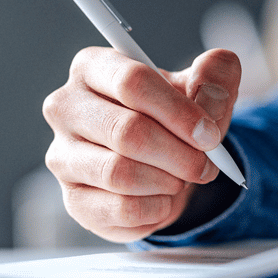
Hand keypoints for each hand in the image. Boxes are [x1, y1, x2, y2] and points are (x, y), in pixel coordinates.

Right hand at [42, 47, 241, 241]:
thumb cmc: (179, 115)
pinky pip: (119, 209)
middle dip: (179, 153)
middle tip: (206, 164)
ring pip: (119, 173)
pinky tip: (164, 198)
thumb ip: (215, 75)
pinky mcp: (73, 200)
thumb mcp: (205, 85)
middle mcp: (66, 108)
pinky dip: (155, 208)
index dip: (179, 111)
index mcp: (94, 67)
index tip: (210, 134)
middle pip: (127, 131)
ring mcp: (62, 156)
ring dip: (167, 181)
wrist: (167, 161)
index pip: (132, 82)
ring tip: (182, 177)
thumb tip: (211, 95)